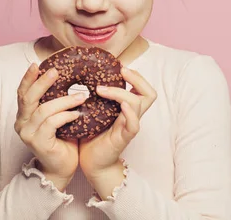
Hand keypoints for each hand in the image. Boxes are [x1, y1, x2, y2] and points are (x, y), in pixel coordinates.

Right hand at [14, 63, 84, 190]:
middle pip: (28, 98)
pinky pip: (52, 123)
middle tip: (55, 71)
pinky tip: (77, 114)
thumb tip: (64, 76)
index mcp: (24, 115)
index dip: (28, 78)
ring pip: (44, 110)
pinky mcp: (38, 143)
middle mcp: (22, 123)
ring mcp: (28, 134)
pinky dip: (66, 116)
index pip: (22, 93)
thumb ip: (53, 101)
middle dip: (42, 82)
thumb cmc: (62, 140)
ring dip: (64, 101)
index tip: (36, 64)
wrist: (62, 167)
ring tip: (81, 96)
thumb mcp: (55, 116)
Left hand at [79, 67, 156, 181]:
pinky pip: (134, 125)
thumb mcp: (94, 111)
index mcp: (126, 108)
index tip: (119, 66)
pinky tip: (122, 106)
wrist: (91, 163)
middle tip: (121, 70)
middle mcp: (131, 115)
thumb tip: (81, 75)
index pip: (142, 87)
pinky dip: (130, 113)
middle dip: (137, 78)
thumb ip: (95, 97)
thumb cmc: (91, 136)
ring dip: (121, 92)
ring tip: (101, 89)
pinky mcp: (123, 138)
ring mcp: (129, 126)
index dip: (135, 75)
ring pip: (139, 103)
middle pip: (149, 93)